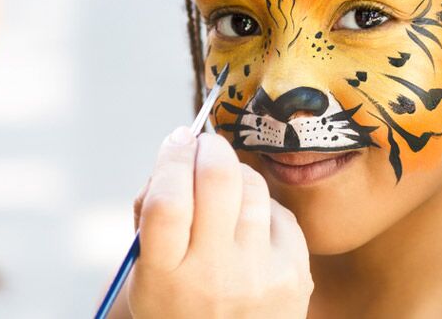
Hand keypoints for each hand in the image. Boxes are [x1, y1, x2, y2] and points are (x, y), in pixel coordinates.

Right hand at [128, 127, 312, 318]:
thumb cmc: (180, 302)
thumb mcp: (146, 272)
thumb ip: (152, 213)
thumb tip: (180, 149)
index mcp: (165, 277)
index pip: (167, 202)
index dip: (172, 158)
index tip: (176, 138)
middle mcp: (215, 276)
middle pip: (217, 179)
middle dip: (209, 147)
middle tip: (203, 145)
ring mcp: (260, 275)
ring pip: (251, 185)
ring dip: (234, 171)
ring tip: (223, 184)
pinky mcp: (295, 272)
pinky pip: (276, 210)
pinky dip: (258, 207)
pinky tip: (248, 224)